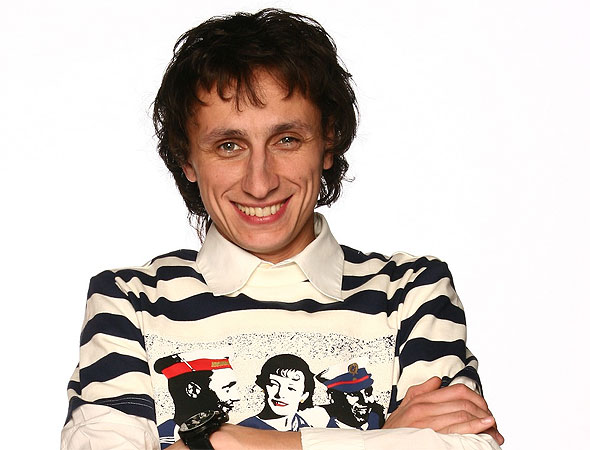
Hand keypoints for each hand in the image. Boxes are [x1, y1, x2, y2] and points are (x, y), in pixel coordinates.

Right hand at [384, 377, 503, 444]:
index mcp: (420, 400)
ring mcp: (427, 423)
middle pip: (463, 402)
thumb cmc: (394, 432)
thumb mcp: (403, 408)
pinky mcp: (431, 437)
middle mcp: (424, 409)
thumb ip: (420, 392)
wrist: (381, 448)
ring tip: (493, 428)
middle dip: (482, 411)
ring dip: (482, 421)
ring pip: (462, 414)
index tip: (484, 408)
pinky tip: (485, 428)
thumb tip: (436, 381)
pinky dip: (474, 428)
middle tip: (492, 420)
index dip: (475, 398)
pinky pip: (457, 429)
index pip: (456, 391)